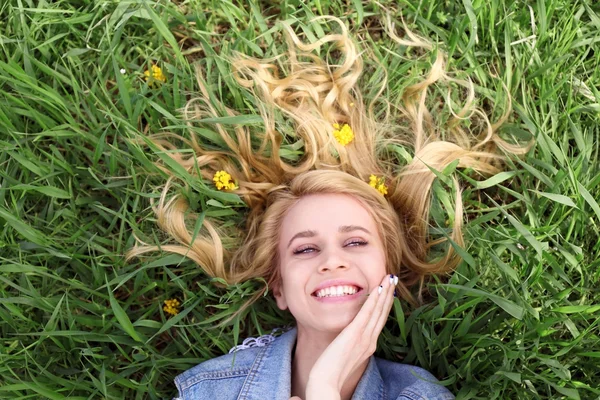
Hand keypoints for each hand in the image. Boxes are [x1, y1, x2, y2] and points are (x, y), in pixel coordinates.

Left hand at [304, 274, 396, 399]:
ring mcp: (364, 337)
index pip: (379, 320)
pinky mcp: (355, 334)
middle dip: (389, 295)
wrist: (326, 383)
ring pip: (378, 310)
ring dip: (385, 293)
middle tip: (394, 279)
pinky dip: (374, 300)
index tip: (389, 291)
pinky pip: (367, 313)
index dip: (385, 305)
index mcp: (368, 345)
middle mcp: (370, 340)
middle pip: (382, 313)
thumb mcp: (346, 355)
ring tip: (390, 278)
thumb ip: (350, 345)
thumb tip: (349, 338)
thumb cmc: (331, 372)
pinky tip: (379, 289)